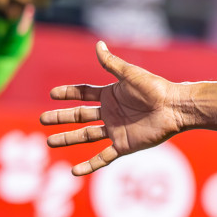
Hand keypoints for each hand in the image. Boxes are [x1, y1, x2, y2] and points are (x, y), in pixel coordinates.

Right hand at [40, 41, 192, 175]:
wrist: (175, 108)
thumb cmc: (155, 89)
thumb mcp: (130, 74)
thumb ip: (111, 63)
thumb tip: (98, 44)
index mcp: (111, 95)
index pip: (84, 93)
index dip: (68, 93)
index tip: (52, 94)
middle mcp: (111, 113)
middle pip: (80, 116)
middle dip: (61, 117)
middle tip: (42, 119)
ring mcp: (116, 130)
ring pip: (86, 136)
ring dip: (68, 138)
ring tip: (50, 141)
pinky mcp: (124, 145)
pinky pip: (102, 157)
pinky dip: (89, 165)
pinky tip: (74, 172)